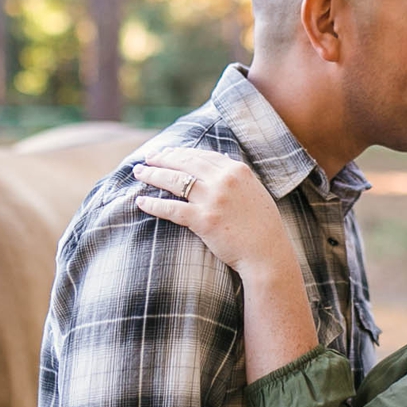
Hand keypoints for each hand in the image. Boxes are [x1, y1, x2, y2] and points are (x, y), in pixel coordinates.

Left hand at [133, 148, 293, 277]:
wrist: (267, 254)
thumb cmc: (262, 227)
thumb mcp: (254, 192)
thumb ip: (236, 177)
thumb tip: (222, 159)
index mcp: (237, 170)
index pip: (201, 155)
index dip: (180, 152)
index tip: (166, 152)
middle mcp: (224, 180)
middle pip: (185, 162)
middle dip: (162, 158)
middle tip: (146, 159)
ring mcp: (213, 199)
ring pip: (175, 180)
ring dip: (153, 175)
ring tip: (138, 173)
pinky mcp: (204, 220)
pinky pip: (172, 209)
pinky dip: (153, 205)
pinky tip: (141, 202)